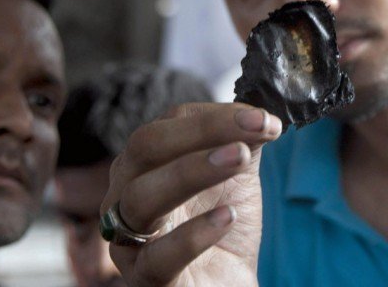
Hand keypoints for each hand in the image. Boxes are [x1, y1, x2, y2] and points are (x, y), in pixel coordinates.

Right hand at [100, 103, 281, 286]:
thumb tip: (261, 116)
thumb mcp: (236, 176)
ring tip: (240, 158)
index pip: (169, 123)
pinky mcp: (145, 282)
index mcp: (145, 162)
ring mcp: (130, 239)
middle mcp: (125, 194)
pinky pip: (158, 258)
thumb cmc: (221, 223)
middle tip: (252, 129)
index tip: (261, 119)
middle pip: (146, 148)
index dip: (216, 116)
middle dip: (201, 132)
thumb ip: (245, 142)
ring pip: (142, 197)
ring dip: (193, 171)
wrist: (226, 281)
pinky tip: (227, 217)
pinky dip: (192, 235)